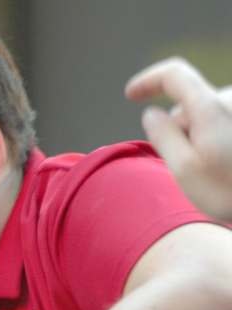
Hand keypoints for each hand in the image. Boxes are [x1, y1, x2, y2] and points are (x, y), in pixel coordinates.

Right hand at [126, 57, 231, 220]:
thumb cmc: (230, 191)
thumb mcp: (184, 168)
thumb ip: (163, 136)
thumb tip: (152, 114)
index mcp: (211, 107)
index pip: (174, 75)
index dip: (148, 81)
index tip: (130, 95)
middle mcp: (231, 100)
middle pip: (190, 103)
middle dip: (178, 128)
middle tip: (185, 167)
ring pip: (208, 115)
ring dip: (199, 137)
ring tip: (212, 172)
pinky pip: (223, 124)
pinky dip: (216, 140)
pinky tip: (226, 168)